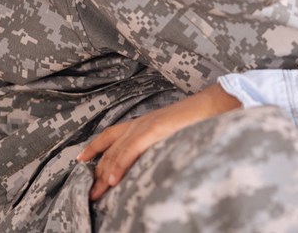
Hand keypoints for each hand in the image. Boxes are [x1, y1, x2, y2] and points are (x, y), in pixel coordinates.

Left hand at [77, 84, 240, 199]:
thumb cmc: (200, 119)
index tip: (81, 161)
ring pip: (116, 152)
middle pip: (110, 149)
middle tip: (89, 192)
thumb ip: (159, 143)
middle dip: (97, 172)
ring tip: (95, 194)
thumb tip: (154, 159)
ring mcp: (147, 125)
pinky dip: (119, 166)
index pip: (111, 135)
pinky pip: (130, 150)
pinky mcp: (155, 129)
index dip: (94, 148)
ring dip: (104, 175)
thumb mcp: (172, 132)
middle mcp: (141, 123)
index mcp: (144, 122)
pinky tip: (112, 181)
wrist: (216, 104)